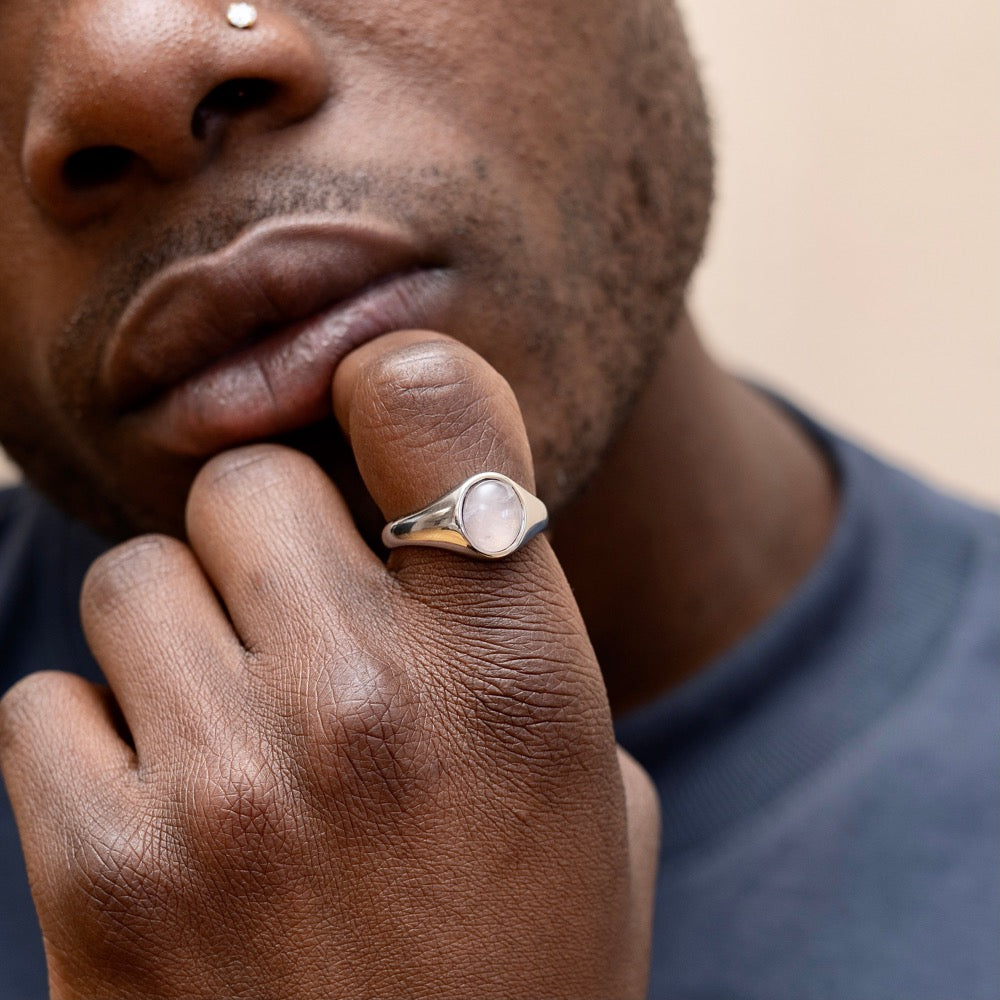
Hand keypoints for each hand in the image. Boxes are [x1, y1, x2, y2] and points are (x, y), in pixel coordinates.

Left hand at [0, 332, 658, 999]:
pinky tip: (162, 819)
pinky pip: (42, 702)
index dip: (388, 389)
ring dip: (174, 640)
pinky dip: (91, 743)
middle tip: (293, 628)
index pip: (432, 403)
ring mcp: (231, 785)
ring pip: (132, 580)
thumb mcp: (585, 789)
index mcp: (517, 672)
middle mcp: (373, 702)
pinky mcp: (104, 871)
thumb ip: (511, 638)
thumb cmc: (519, 960)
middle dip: (260, 540)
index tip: (371, 426)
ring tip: (231, 740)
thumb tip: (419, 521)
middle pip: (244, 483)